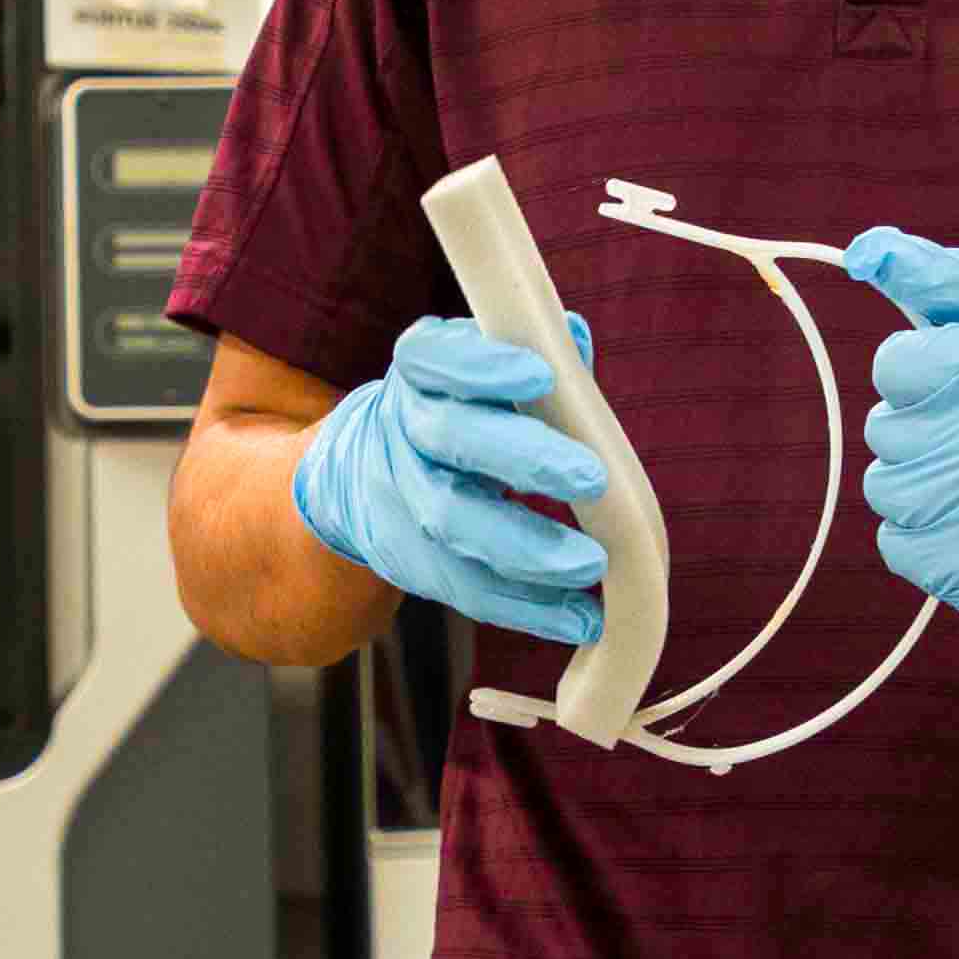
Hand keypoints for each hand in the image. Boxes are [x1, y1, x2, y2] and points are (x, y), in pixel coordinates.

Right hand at [289, 316, 611, 647]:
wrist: (365, 476)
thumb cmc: (456, 412)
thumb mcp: (477, 372)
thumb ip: (529, 355)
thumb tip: (574, 340)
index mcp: (420, 372)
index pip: (438, 358)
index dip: (483, 365)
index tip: (540, 373)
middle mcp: (402, 429)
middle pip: (453, 441)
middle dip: (525, 458)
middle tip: (593, 480)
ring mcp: (400, 499)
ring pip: (454, 522)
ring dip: (528, 549)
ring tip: (593, 566)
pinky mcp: (409, 562)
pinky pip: (465, 587)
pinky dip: (525, 606)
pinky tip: (578, 618)